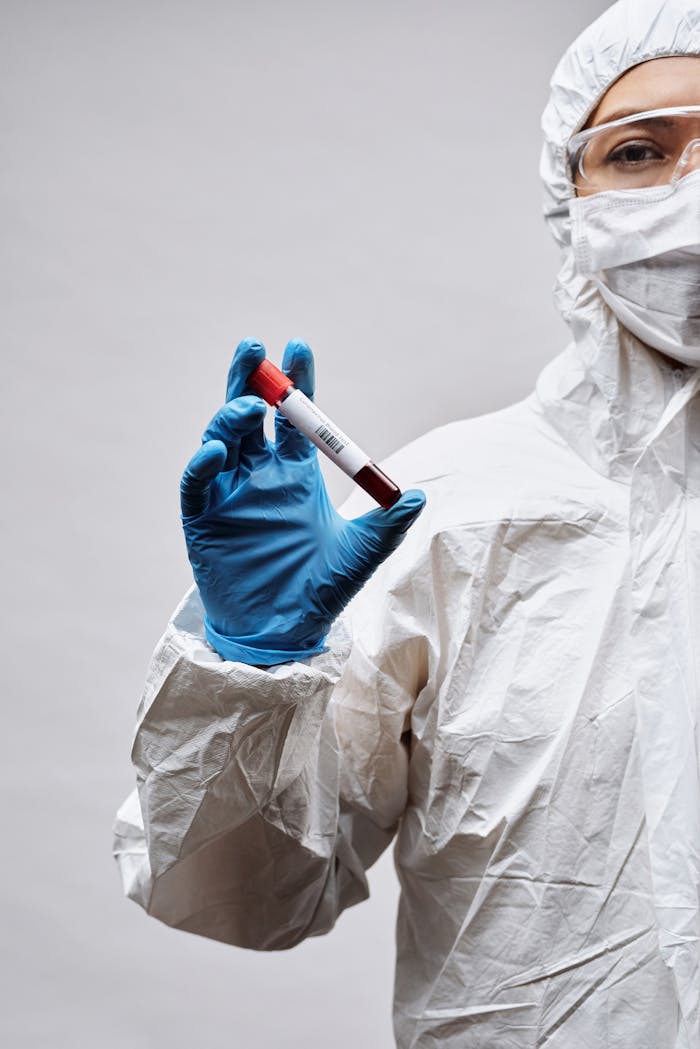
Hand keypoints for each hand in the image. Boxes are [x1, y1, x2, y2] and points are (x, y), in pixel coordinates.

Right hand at [180, 338, 425, 664]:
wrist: (282, 633)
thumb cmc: (320, 592)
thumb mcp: (360, 555)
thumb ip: (386, 525)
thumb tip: (419, 495)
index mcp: (295, 474)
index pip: (295, 419)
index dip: (298, 383)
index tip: (299, 348)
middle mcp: (259, 476)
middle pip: (249, 415)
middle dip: (250, 380)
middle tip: (255, 349)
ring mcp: (229, 495)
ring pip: (221, 440)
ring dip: (230, 418)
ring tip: (248, 408)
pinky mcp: (202, 519)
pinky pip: (196, 483)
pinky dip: (202, 464)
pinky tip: (215, 452)